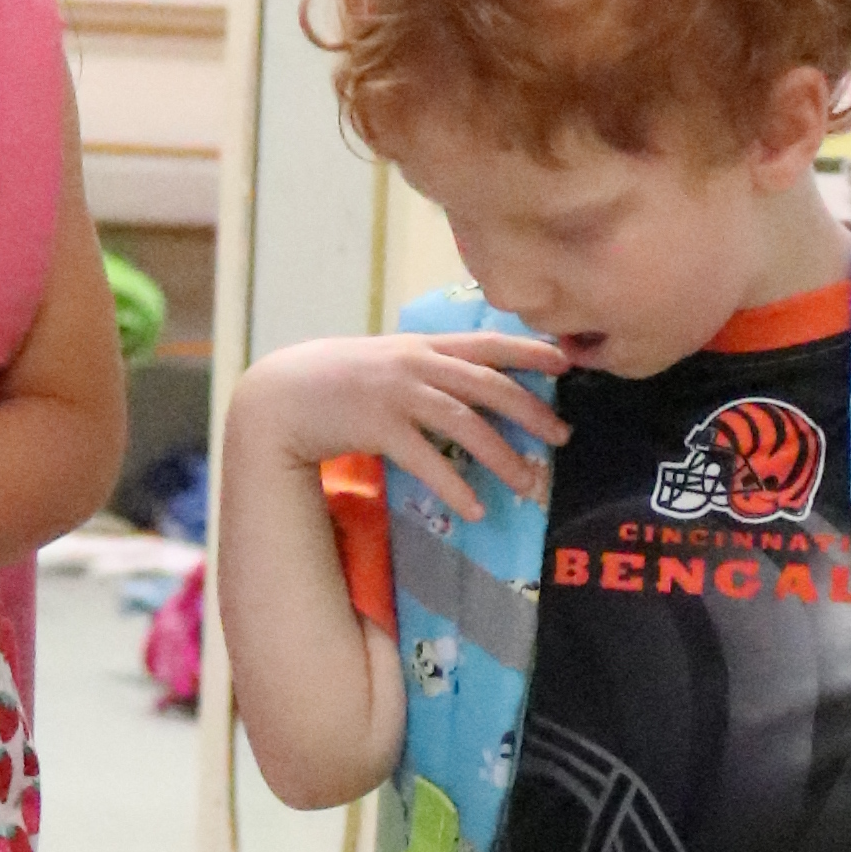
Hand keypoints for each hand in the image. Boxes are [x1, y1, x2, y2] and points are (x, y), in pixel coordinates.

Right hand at [235, 330, 569, 523]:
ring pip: (466, 424)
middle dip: (532, 411)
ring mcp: (397, 393)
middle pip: (489, 385)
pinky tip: (475, 509)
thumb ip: (426, 368)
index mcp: (423, 345)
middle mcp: (416, 363)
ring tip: (530, 486)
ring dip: (503, 457)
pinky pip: (426, 460)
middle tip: (563, 437)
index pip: (489, 342)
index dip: (531, 349)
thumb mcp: (386, 362)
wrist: (280, 394)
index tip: (569, 361)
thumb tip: (469, 387)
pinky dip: (454, 487)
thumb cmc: (335, 381)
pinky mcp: (377, 426)